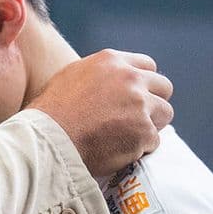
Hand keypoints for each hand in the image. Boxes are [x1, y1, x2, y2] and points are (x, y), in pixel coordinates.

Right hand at [27, 49, 173, 178]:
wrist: (47, 140)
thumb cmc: (49, 114)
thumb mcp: (70, 78)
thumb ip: (97, 75)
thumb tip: (108, 82)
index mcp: (111, 61)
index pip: (148, 66)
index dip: (144, 84)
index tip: (135, 98)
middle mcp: (130, 78)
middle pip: (164, 87)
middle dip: (154, 103)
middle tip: (135, 119)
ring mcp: (139, 105)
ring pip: (165, 113)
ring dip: (150, 126)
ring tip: (126, 137)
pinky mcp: (144, 132)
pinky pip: (153, 141)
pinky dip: (139, 149)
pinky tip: (118, 151)